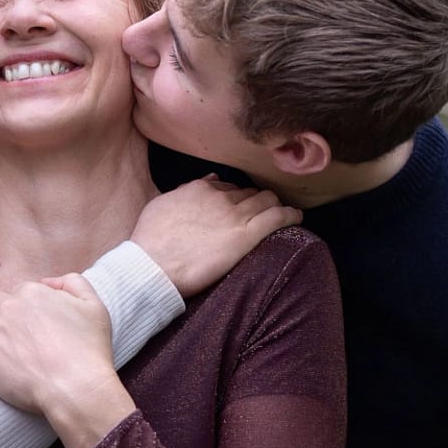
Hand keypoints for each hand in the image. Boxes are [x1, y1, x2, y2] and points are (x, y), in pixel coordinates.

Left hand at [0, 275, 134, 447]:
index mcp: (32, 292)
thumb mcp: (95, 307)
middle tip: (9, 338)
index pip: (15, 293)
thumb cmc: (89, 351)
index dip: (20, 310)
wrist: (76, 387)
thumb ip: (73, 283)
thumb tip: (48, 282)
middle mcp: (8, 306)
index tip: (27, 327)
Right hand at [130, 177, 300, 296]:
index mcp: (200, 190)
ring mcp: (235, 215)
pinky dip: (290, 215)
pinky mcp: (246, 236)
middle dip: (257, 200)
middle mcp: (220, 198)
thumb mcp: (162, 205)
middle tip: (261, 212)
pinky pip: (278, 218)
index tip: (238, 206)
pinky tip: (297, 217)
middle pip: (250, 193)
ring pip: (267, 201)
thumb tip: (210, 181)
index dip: (236, 197)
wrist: (152, 266)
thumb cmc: (150, 241)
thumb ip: (186, 191)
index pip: (228, 188)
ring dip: (274, 206)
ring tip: (280, 213)